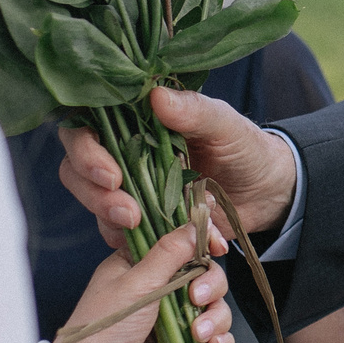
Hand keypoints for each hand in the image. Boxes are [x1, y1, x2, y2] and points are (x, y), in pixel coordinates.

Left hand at [56, 222, 236, 342]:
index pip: (180, 242)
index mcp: (140, 265)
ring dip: (215, 317)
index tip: (219, 244)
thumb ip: (170, 252)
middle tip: (197, 298)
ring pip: (214, 305)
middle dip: (210, 284)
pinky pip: (216, 337)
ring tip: (198, 333)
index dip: (203, 241)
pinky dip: (219, 340)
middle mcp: (158, 289)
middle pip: (205, 273)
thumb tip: (196, 221)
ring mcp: (173, 320)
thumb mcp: (136, 283)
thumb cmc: (102, 330)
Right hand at [59, 87, 296, 245]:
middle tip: (128, 212)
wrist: (267, 191)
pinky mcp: (144, 224)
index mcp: (134, 123)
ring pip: (96, 206)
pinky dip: (144, 244)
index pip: (84, 131)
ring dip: (112, 221)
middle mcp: (123, 157)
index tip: (111, 175)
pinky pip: (125, 238)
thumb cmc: (244, 146)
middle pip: (76, 172)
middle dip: (94, 194)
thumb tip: (156, 96)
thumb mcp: (224, 125)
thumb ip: (193, 111)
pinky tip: (174, 246)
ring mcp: (131, 192)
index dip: (85, 152)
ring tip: (143, 227)